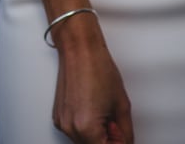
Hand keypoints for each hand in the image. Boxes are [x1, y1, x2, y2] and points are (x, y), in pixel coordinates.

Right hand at [52, 15, 132, 141]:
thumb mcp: (122, 106)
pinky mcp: (58, 116)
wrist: (79, 50)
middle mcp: (70, 127)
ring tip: (104, 115)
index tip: (122, 136)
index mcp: (87, 127)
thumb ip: (125, 133)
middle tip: (115, 125)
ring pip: (84, 142)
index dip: (118, 143)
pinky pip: (75, 132)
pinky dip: (86, 128)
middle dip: (107, 141)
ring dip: (96, 136)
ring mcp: (61, 122)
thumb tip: (124, 142)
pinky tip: (92, 112)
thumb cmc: (98, 69)